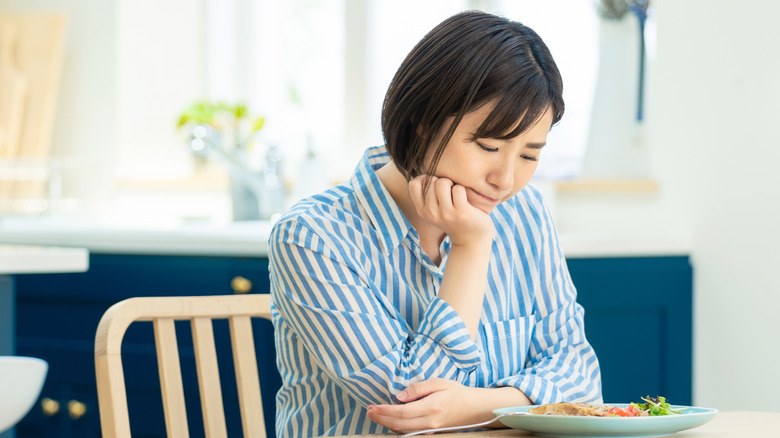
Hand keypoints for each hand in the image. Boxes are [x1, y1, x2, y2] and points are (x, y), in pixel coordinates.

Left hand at [366, 378, 490, 432]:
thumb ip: (418, 388)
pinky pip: (409, 432)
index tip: (373, 406)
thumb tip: (399, 396)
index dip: (385, 410)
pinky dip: (396, 427)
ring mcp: (430, 430)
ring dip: (386, 424)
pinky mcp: (430, 432)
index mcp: (431, 408)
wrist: (471, 408)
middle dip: (381, 419)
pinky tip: (389, 421)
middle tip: (368, 412)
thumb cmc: (455, 392)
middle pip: (399, 425)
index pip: (402, 412)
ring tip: (374, 415)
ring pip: (403, 431)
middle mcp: (429, 423)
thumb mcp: (438, 382)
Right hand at [408, 175, 493, 246]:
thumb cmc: (455, 219)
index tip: (435, 185)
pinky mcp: (461, 212)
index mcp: (422, 212)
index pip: (414, 184)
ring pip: (443, 182)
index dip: (425, 178)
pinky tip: (467, 200)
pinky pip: (459, 188)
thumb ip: (428, 195)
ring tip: (458, 195)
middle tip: (451, 193)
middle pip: (431, 180)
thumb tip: (424, 173)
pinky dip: (464, 190)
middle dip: (443, 181)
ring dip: (453, 184)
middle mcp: (431, 213)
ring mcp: (446, 213)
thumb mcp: (435, 211)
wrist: (472, 240)